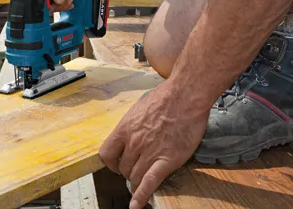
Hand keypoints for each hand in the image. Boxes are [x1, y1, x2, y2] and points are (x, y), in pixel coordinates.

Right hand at [24, 0, 74, 11]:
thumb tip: (59, 1)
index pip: (35, 3)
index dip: (46, 6)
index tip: (56, 4)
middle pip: (45, 5)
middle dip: (58, 5)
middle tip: (67, 0)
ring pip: (52, 5)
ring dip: (63, 4)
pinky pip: (57, 2)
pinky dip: (64, 2)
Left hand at [99, 81, 208, 208]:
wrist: (186, 95)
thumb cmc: (166, 97)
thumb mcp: (139, 108)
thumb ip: (132, 125)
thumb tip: (130, 134)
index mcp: (125, 128)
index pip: (106, 154)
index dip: (111, 162)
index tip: (116, 164)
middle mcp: (134, 142)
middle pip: (123, 168)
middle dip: (128, 171)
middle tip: (137, 169)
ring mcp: (149, 152)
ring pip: (135, 177)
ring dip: (137, 181)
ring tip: (142, 181)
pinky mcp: (167, 160)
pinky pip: (150, 182)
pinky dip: (142, 196)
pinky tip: (137, 205)